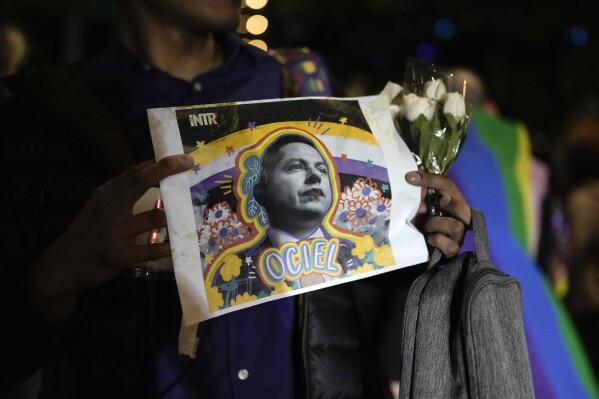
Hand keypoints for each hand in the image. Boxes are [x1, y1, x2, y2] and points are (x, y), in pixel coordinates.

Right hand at [29, 154, 193, 322]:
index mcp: (105, 195)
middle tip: (188, 163)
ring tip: (186, 217)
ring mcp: (112, 232)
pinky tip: (175, 247)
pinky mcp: (117, 255)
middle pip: (138, 182)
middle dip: (165, 170)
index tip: (181, 157)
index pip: (134, 173)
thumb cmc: (88, 234)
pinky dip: (165, 248)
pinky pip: (148, 250)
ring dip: (172, 216)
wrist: (62, 267)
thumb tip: (151, 170)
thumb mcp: (99, 208)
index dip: (159, 163)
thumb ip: (122, 192)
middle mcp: (107, 209)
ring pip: (151, 218)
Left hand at [405, 171, 471, 257]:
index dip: (431, 179)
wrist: (416, 246)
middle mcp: (458, 218)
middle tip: (441, 202)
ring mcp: (457, 235)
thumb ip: (418, 193)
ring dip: (437, 224)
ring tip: (426, 226)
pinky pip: (451, 246)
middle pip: (465, 209)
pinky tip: (429, 238)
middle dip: (453, 205)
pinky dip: (438, 240)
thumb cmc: (420, 221)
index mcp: (450, 202)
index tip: (410, 178)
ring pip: (457, 227)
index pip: (447, 184)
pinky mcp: (452, 250)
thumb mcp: (417, 204)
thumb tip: (412, 179)